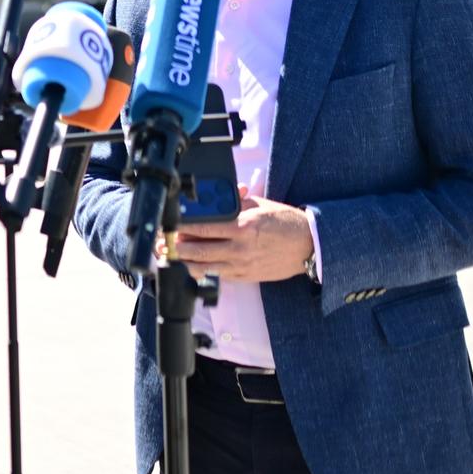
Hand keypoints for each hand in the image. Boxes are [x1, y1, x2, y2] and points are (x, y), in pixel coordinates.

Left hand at [176, 189, 315, 281]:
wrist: (309, 245)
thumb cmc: (285, 222)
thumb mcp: (259, 205)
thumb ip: (235, 202)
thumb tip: (216, 197)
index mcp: (242, 226)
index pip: (204, 228)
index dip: (182, 228)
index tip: (169, 224)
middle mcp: (240, 248)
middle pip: (199, 250)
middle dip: (177, 248)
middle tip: (163, 243)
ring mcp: (242, 265)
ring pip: (205, 267)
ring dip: (185, 262)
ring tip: (170, 257)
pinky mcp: (245, 276)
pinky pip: (218, 275)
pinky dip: (203, 271)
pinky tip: (191, 267)